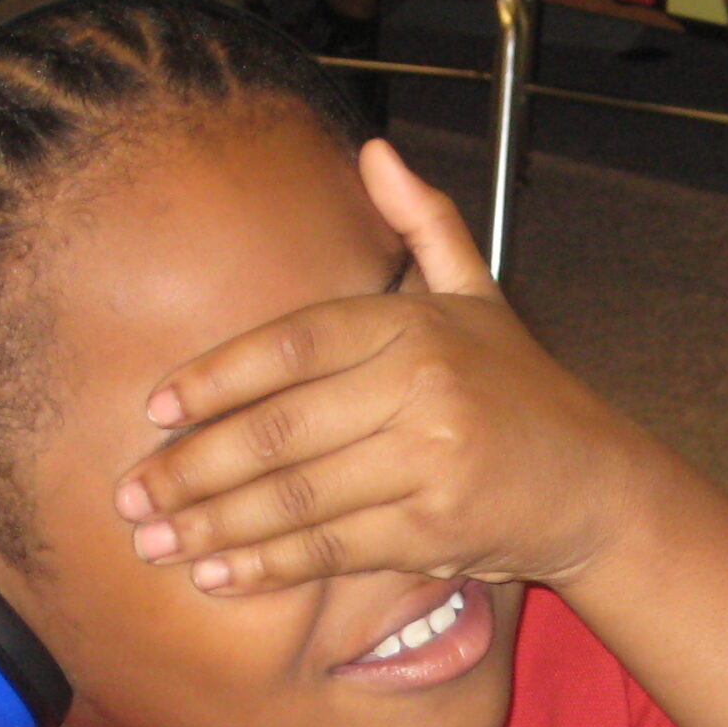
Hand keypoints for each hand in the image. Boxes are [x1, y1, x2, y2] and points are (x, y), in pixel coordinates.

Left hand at [115, 140, 689, 593]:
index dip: (215, 378)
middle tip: (130, 498)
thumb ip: (424, 225)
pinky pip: (332, 549)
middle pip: (278, 432)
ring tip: (154, 543)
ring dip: (214, 526)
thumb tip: (373, 151)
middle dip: (192, 470)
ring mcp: (428, 462)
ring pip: (296, 498)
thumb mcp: (480, 295)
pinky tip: (217, 574)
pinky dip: (268, 566)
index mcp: (414, 324)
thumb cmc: (521, 391)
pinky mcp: (434, 530)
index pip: (291, 344)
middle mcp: (420, 389)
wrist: (596, 484)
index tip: (156, 410)